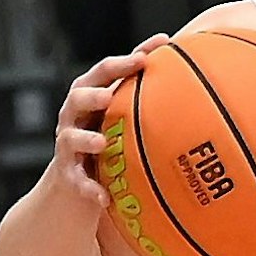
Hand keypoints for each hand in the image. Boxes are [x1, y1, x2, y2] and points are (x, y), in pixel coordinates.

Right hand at [51, 34, 171, 205]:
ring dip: (86, 139)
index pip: (103, 73)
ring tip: (102, 143)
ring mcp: (68, 145)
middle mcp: (74, 116)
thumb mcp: (121, 112)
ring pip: (70, 138)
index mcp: (91, 95)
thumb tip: (189, 61)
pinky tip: (103, 198)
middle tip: (108, 96)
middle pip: (77, 97)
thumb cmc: (106, 135)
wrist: (74, 182)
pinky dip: (89, 188)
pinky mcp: (67, 174)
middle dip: (91, 95)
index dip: (121, 64)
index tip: (144, 58)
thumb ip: (145, 91)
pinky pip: (76, 181)